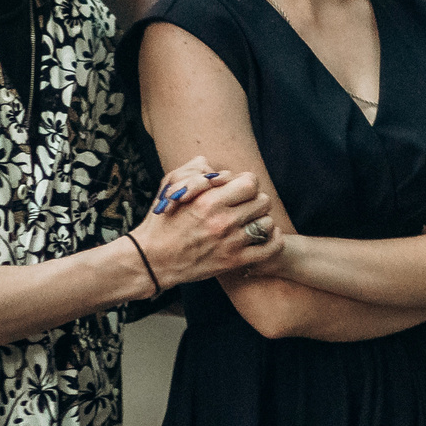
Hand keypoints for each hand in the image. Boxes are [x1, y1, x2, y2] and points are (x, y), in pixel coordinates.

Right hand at [131, 167, 278, 285]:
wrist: (153, 260)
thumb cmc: (161, 221)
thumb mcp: (170, 187)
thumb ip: (192, 170)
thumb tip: (210, 164)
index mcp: (208, 200)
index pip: (250, 182)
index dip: (245, 183)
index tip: (237, 189)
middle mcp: (223, 221)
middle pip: (263, 201)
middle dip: (254, 200)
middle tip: (243, 206)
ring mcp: (231, 243)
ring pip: (267, 222)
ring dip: (261, 220)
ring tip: (249, 223)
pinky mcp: (234, 261)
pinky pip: (270, 248)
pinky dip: (273, 240)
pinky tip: (262, 236)